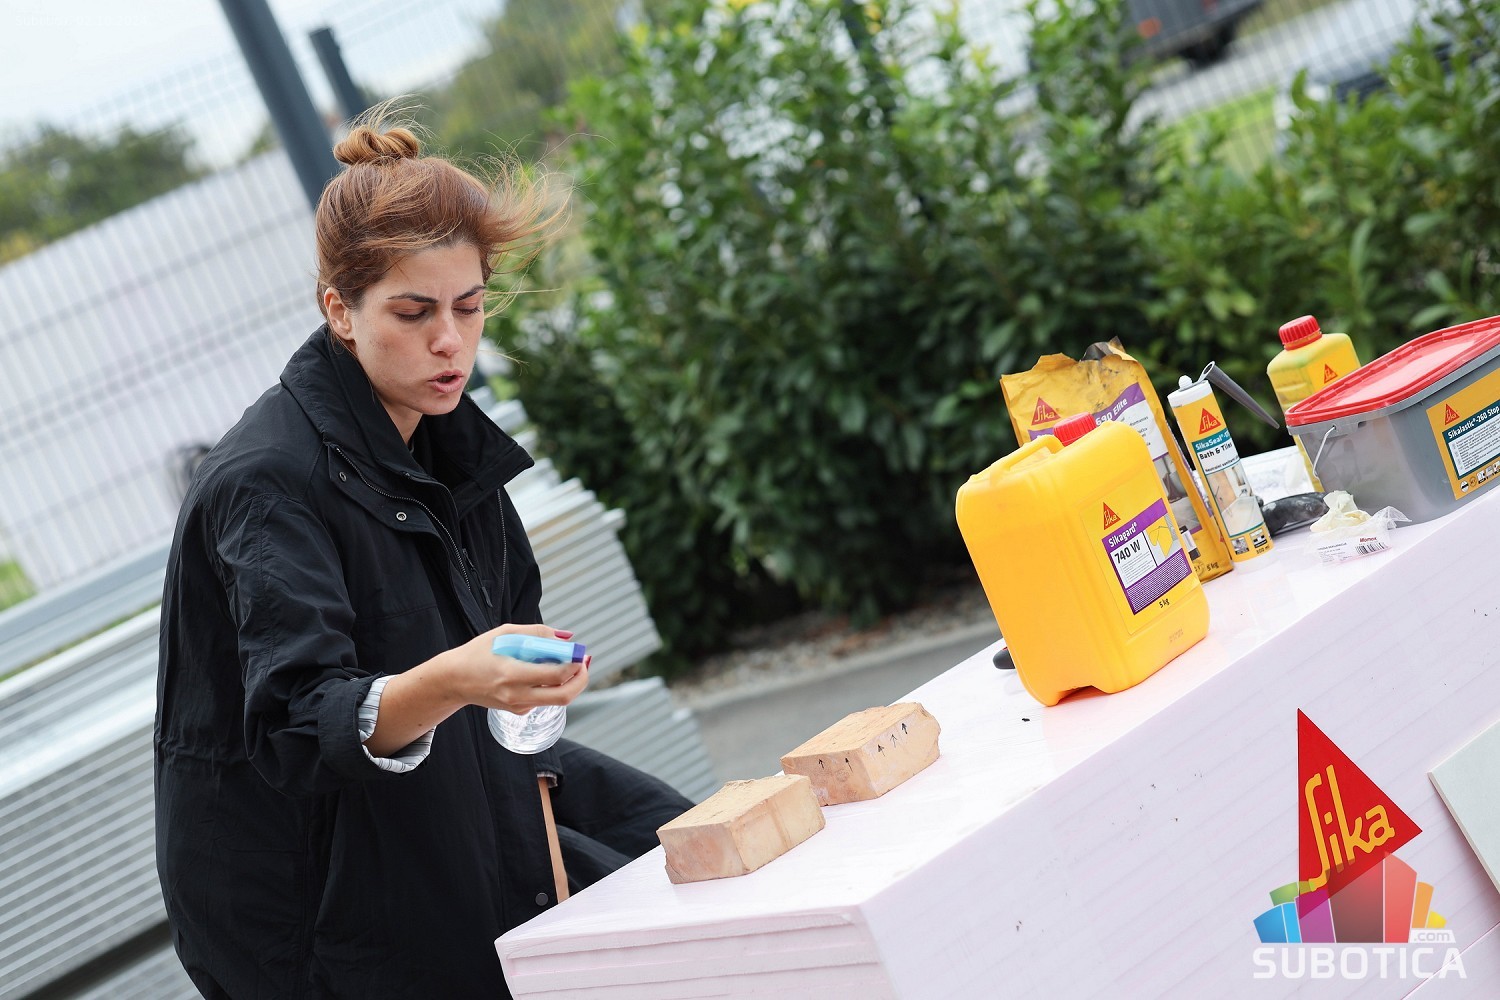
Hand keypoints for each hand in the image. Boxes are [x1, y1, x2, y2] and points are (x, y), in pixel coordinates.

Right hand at [445, 623, 589, 714]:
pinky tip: (542, 673)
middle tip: (583, 664)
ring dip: (569, 683)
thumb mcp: (505, 633)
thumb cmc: (478, 653)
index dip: (574, 664)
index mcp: (512, 673)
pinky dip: (551, 687)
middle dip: (581, 679)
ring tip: (567, 664)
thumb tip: (567, 637)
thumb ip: (538, 633)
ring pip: (557, 700)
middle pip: (564, 695)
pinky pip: (544, 700)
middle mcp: (517, 694)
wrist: (454, 680)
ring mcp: (518, 706)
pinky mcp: (518, 711)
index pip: (555, 675)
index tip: (580, 653)